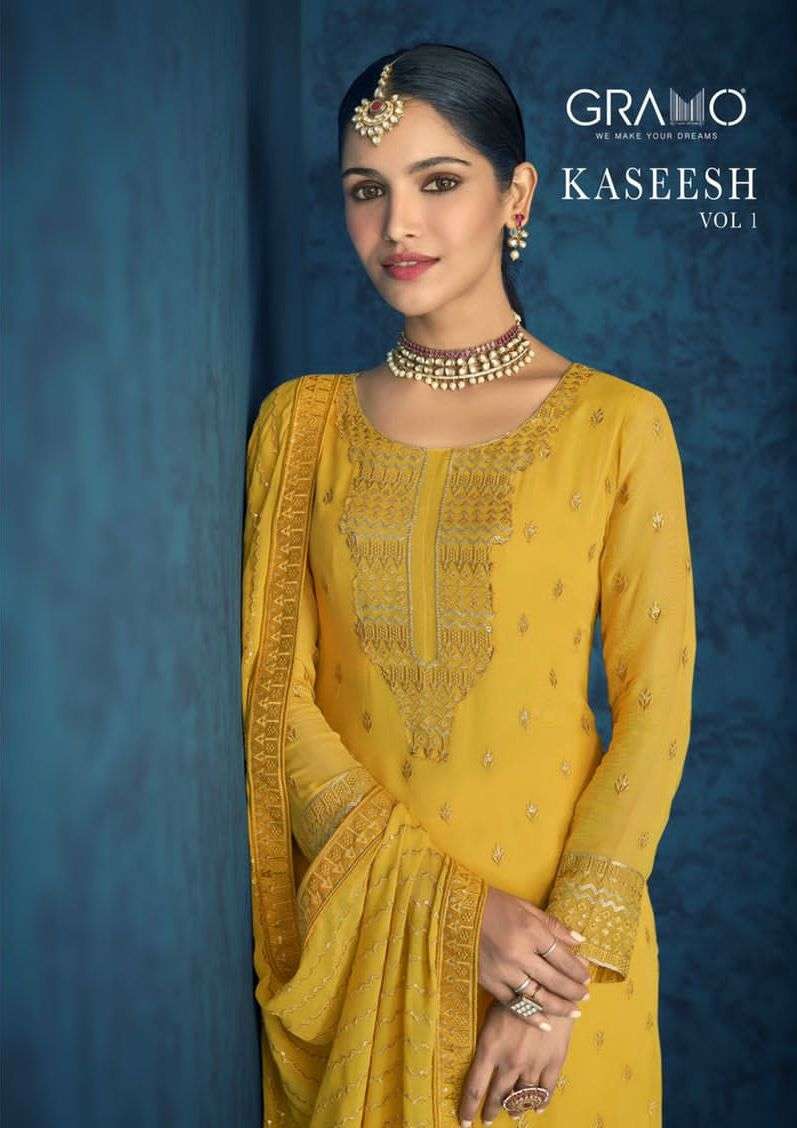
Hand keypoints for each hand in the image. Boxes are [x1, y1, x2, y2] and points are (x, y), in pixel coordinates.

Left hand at [458, 1002, 575, 1124]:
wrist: (549, 986)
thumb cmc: (515, 994)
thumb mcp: (491, 1015)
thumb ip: (486, 1041)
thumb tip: (481, 1060)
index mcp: (489, 1048)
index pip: (475, 1088)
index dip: (468, 1108)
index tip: (464, 1122)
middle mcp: (509, 1061)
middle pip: (497, 1096)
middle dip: (490, 1111)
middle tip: (486, 1120)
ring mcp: (532, 1064)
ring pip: (521, 1097)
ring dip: (514, 1108)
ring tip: (511, 1114)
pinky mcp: (553, 1063)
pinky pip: (546, 1091)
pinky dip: (540, 1103)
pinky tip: (536, 1108)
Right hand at [478, 887, 590, 1031]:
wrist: (457, 911)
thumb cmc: (494, 905)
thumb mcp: (526, 907)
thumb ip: (554, 925)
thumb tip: (579, 941)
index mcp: (531, 931)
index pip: (563, 958)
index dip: (578, 971)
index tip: (587, 977)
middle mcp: (519, 953)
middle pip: (554, 980)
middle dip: (574, 991)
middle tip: (585, 997)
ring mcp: (504, 971)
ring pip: (538, 997)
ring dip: (559, 1007)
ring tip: (574, 1012)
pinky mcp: (489, 982)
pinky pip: (514, 1005)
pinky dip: (531, 1017)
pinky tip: (546, 1024)